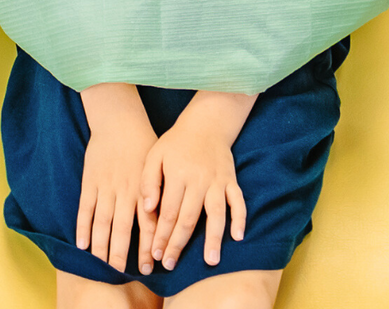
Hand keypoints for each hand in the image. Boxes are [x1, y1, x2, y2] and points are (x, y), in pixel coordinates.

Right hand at [77, 83, 158, 272]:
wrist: (119, 120)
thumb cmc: (144, 145)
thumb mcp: (158, 168)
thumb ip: (159, 195)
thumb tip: (165, 223)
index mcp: (144, 188)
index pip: (147, 224)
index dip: (147, 246)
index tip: (148, 266)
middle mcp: (125, 190)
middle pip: (122, 228)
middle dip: (122, 253)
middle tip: (122, 272)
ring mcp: (106, 187)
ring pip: (102, 222)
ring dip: (101, 245)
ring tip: (102, 264)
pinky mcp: (90, 182)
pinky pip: (85, 208)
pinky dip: (83, 227)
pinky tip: (82, 244)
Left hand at [138, 91, 253, 271]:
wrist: (206, 122)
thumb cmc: (175, 142)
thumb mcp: (154, 156)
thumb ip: (148, 182)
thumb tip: (148, 208)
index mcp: (177, 176)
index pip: (168, 212)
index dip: (161, 235)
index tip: (155, 254)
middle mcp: (198, 181)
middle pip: (189, 219)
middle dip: (179, 244)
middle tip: (171, 265)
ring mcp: (217, 182)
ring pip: (216, 214)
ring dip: (214, 239)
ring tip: (211, 261)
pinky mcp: (231, 181)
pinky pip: (238, 202)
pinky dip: (240, 219)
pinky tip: (237, 237)